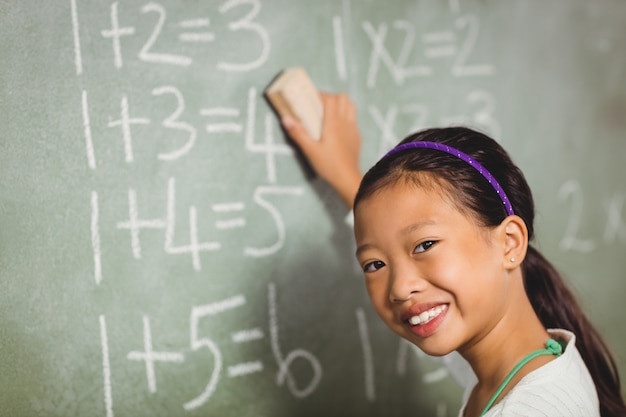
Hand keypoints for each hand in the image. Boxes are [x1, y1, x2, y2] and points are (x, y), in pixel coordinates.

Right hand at [281, 92, 361, 207]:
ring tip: (329, 113)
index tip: (311, 99)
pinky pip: (353, 119)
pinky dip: (345, 116)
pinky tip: (337, 128)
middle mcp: (346, 123)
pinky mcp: (357, 137)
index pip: (331, 98)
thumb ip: (298, 133)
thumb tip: (285, 119)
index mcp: (333, 124)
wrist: (348, 179)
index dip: (321, 95)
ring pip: (351, 106)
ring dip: (340, 104)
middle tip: (319, 105)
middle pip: (343, 98)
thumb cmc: (328, 166)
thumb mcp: (309, 150)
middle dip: (331, 97)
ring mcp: (353, 129)